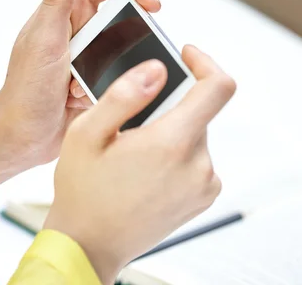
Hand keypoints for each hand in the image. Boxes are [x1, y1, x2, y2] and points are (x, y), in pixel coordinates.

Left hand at [0, 0, 160, 205]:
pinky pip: (125, 75)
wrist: (22, 137)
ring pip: (129, 48)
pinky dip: (111, 87)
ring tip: (83, 85)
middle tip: (115, 59)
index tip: (152, 4)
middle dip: (127, 37)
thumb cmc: (25, 89)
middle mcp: (83, 26)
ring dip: (114, 68)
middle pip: (128, 13)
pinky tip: (83, 100)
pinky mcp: (100, 78)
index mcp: (69, 8)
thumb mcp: (44, 39)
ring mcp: (93, 54)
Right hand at [44, 46, 235, 283]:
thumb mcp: (86, 134)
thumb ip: (124, 95)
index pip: (217, 87)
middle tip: (132, 123)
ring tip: (134, 152)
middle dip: (169, 105)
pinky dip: (177, 153)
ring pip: (196, 133)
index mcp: (171, 144)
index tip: (185, 56)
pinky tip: (145, 170)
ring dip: (171, 130)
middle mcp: (198, 165)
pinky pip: (197, 158)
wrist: (89, 245)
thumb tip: (156, 70)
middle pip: (199, 110)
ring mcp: (204, 184)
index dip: (204, 63)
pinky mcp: (203, 197)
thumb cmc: (83, 192)